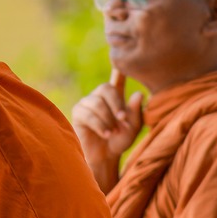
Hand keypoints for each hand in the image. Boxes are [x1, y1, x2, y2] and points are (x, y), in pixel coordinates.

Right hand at [70, 70, 143, 191]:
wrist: (105, 157)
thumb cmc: (119, 140)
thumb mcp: (132, 128)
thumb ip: (136, 112)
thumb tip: (138, 94)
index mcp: (115, 97)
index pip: (117, 79)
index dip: (119, 69)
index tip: (122, 60)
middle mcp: (99, 97)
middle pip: (105, 88)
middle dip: (115, 103)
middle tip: (122, 119)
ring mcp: (87, 104)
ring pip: (97, 103)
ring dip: (108, 118)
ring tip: (113, 132)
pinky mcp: (78, 113)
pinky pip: (88, 114)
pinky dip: (99, 125)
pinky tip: (105, 134)